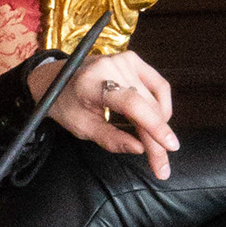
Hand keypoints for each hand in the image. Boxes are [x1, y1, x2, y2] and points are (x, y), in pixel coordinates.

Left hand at [31, 46, 179, 180]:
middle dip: (157, 139)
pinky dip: (160, 107)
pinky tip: (155, 122)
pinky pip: (158, 86)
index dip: (154, 125)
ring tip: (155, 145)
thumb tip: (140, 149)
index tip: (170, 147)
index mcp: (92, 83)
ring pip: (156, 99)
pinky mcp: (132, 59)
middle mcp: (111, 66)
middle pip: (147, 105)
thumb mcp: (81, 127)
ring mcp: (124, 60)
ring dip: (160, 125)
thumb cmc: (66, 104)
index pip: (131, 103)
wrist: (55, 77)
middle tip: (161, 167)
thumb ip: (110, 139)